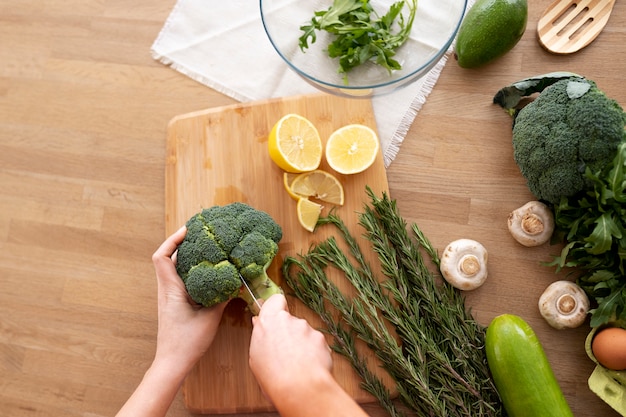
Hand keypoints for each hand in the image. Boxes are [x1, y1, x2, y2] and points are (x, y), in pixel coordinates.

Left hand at [152, 226, 226, 372]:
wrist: (172, 362)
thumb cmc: (187, 342)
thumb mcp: (210, 317)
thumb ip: (223, 297)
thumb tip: (238, 282)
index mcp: (171, 289)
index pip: (162, 257)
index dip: (172, 240)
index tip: (188, 230)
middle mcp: (167, 289)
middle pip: (168, 258)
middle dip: (182, 243)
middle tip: (201, 234)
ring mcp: (169, 296)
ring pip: (173, 269)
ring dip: (186, 256)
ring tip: (206, 248)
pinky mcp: (174, 303)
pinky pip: (180, 279)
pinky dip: (190, 270)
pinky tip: (206, 272)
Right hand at [249, 295, 367, 416]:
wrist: (300, 388)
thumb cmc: (274, 378)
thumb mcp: (256, 357)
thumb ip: (260, 336)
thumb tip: (259, 323)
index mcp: (268, 322)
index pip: (275, 301)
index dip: (277, 307)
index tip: (276, 318)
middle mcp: (287, 320)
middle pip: (290, 320)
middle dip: (290, 332)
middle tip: (286, 352)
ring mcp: (305, 327)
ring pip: (304, 332)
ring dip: (302, 344)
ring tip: (298, 364)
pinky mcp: (320, 337)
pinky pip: (316, 342)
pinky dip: (314, 352)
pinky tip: (310, 366)